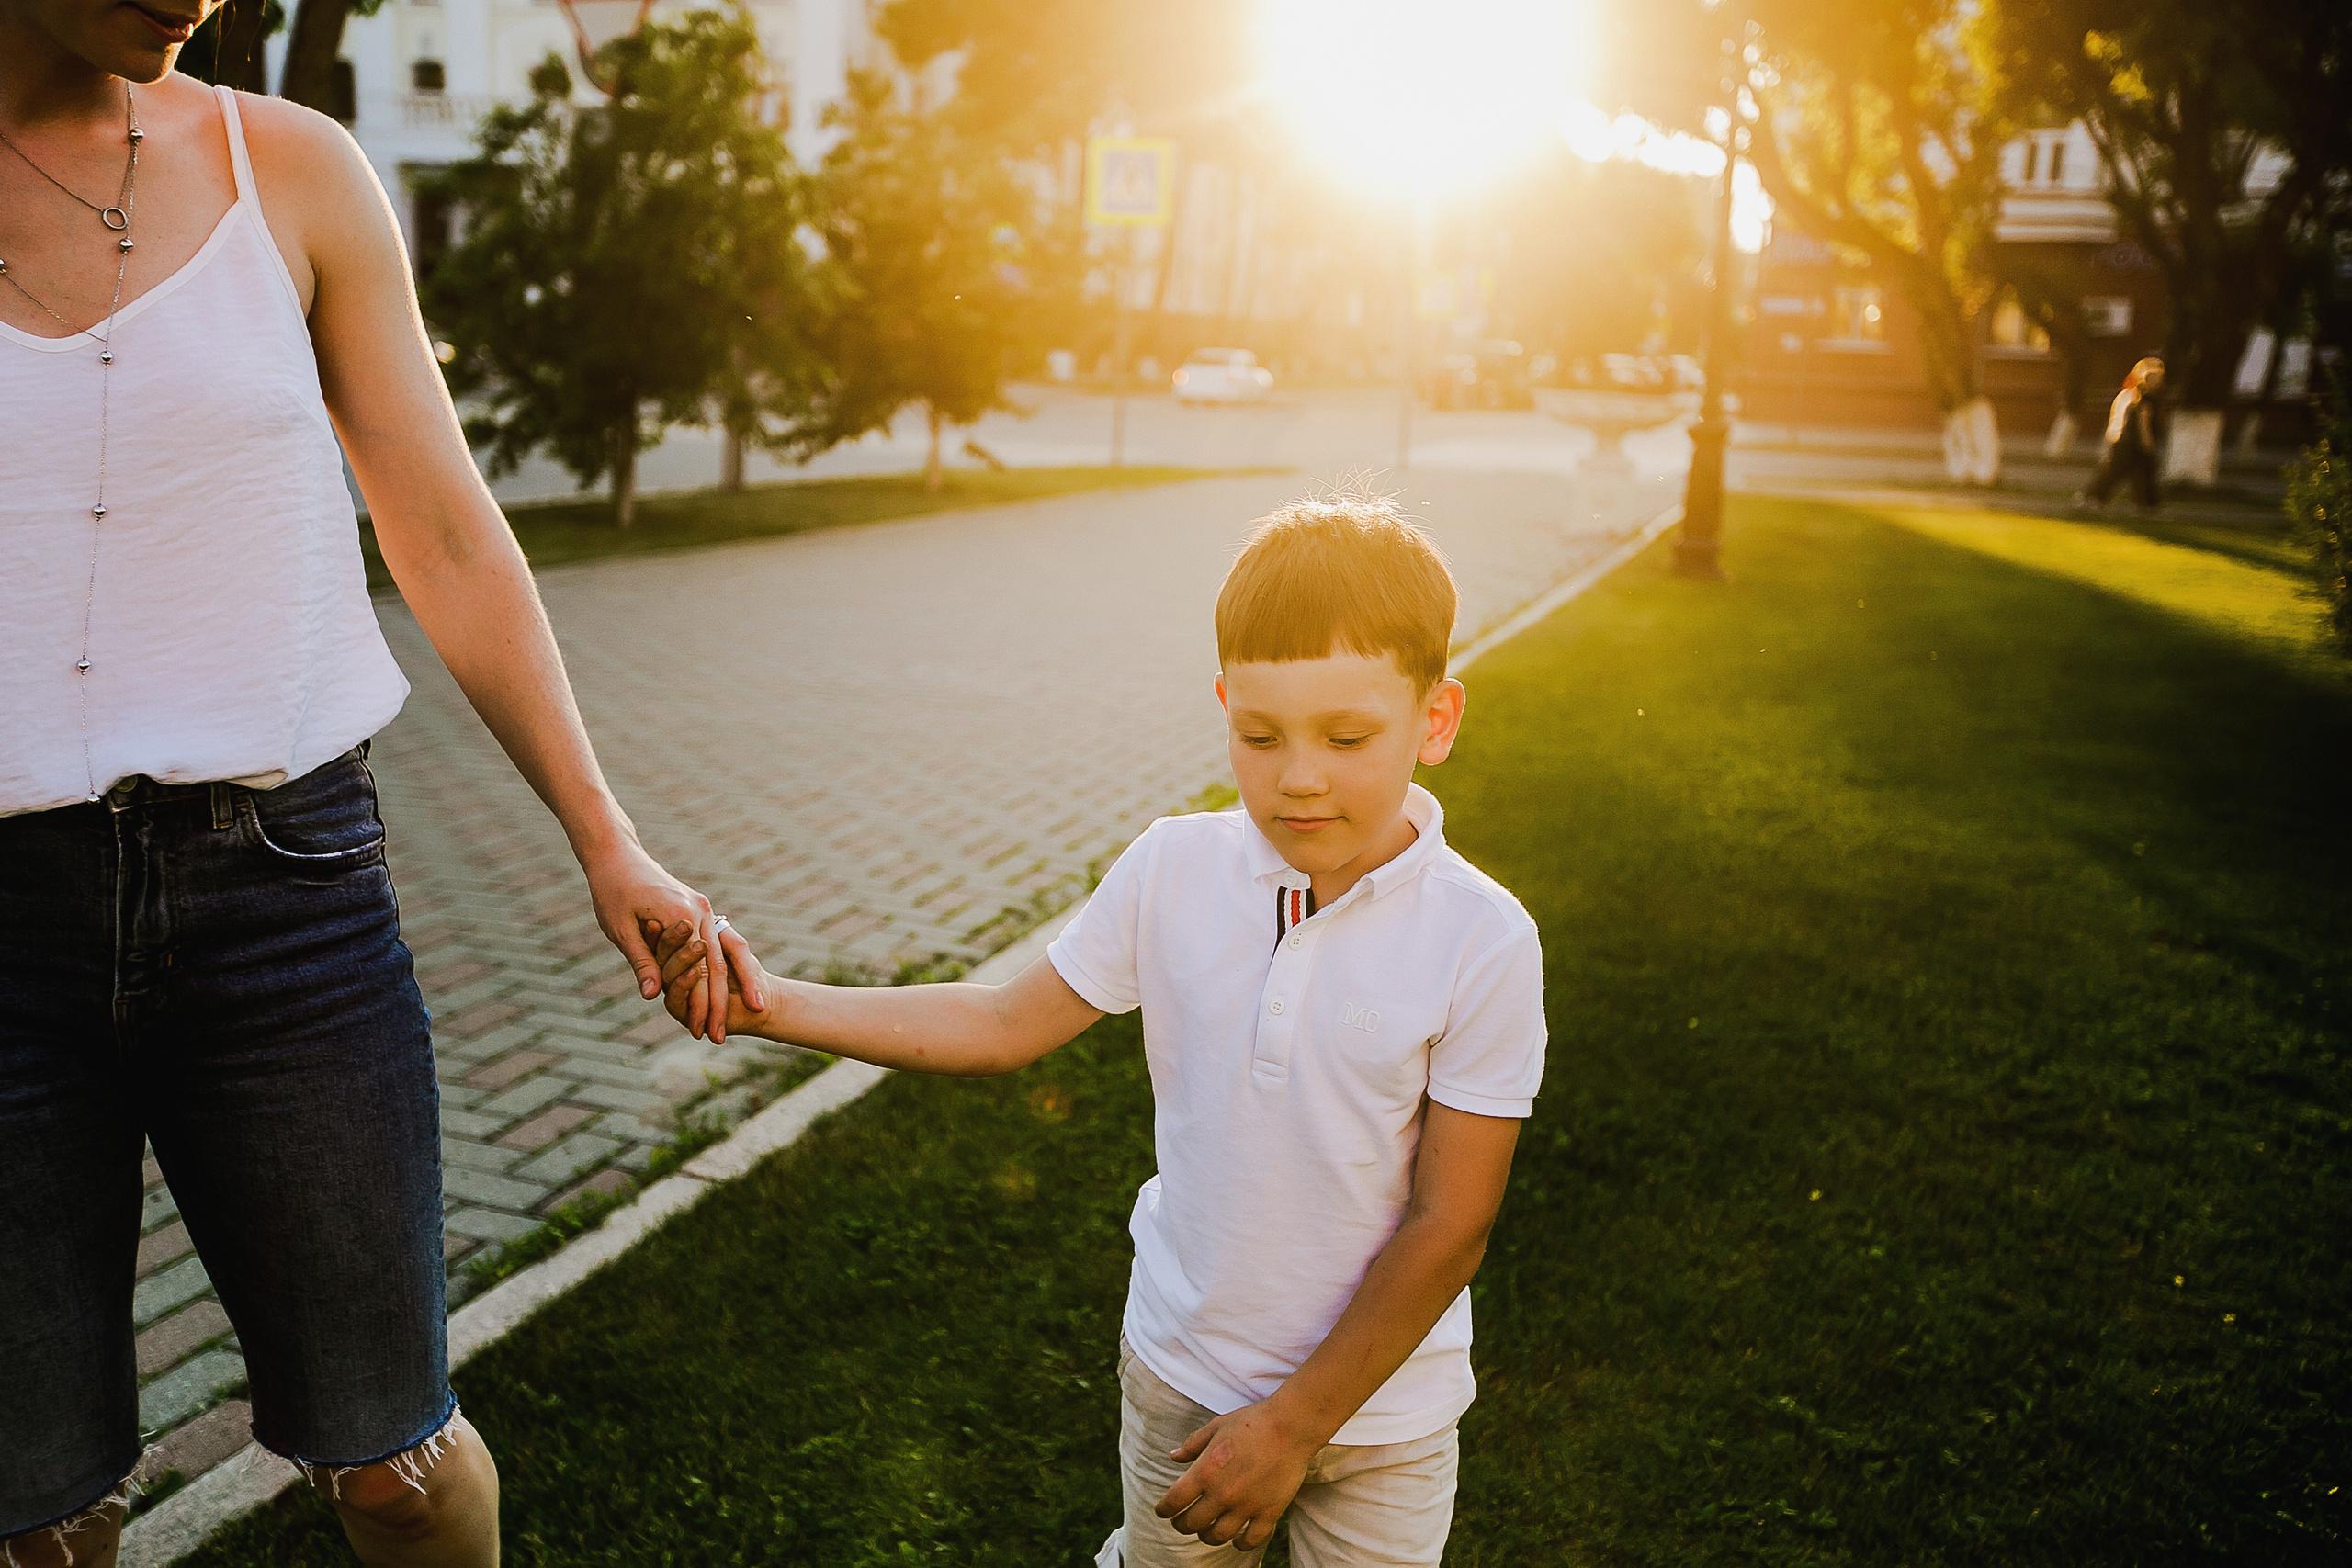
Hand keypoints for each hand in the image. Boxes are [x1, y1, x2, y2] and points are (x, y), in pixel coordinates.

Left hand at [580, 839, 761, 1040]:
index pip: (700, 971)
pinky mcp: (698, 907)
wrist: (616, 854)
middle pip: (716, 968)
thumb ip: (642, 962)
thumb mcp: (621, 930)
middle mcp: (700, 911)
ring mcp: (703, 908)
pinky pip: (711, 944)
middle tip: (715, 1039)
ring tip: (717, 1021)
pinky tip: (713, 992)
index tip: (700, 1034)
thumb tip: (653, 997)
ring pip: (718, 958)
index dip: (700, 1006)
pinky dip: (713, 971)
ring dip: (719, 992)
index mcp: (682, 916)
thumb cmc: (612, 890)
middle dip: (716, 1006)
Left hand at [1153, 1400, 1319, 1551]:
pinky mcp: (1269, 1513)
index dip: (1163, 1509)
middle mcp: (1222, 1494)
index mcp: (1205, 1472)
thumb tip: (1173, 1457)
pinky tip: (1236, 1539)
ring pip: (1217, 1536)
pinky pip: (1250, 1540)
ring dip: (1206, 1536)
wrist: (1291, 1426)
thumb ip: (1192, 1444)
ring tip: (1205, 1531)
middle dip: (1181, 1525)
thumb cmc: (1251, 1422)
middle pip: (1192, 1524)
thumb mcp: (1216, 1426)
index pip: (1173, 1502)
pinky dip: (1240, 1544)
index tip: (1162, 1510)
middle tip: (1181, 1522)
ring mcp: (1246, 1506)